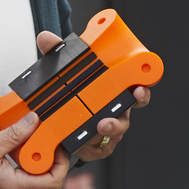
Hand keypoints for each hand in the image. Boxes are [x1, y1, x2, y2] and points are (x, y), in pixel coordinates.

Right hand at [0, 111, 69, 188]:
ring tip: (32, 145)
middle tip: (45, 141)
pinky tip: (20, 153)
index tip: (58, 146)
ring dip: (38, 164)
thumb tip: (34, 121)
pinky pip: (25, 184)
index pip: (53, 181)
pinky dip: (27, 169)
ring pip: (37, 184)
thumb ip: (15, 133)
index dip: (62, 163)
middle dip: (50, 161)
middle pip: (48, 182)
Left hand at [30, 30, 150, 164]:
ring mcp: (107, 130)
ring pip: (114, 133)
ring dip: (107, 131)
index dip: (142, 91)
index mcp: (114, 91)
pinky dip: (92, 148)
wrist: (57, 117)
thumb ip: (57, 53)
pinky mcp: (96, 146)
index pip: (135, 91)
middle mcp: (115, 111)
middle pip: (125, 117)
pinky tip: (83, 145)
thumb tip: (46, 38)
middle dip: (119, 119)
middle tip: (108, 118)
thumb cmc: (71, 91)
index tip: (139, 89)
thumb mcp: (63, 69)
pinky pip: (99, 150)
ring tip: (98, 128)